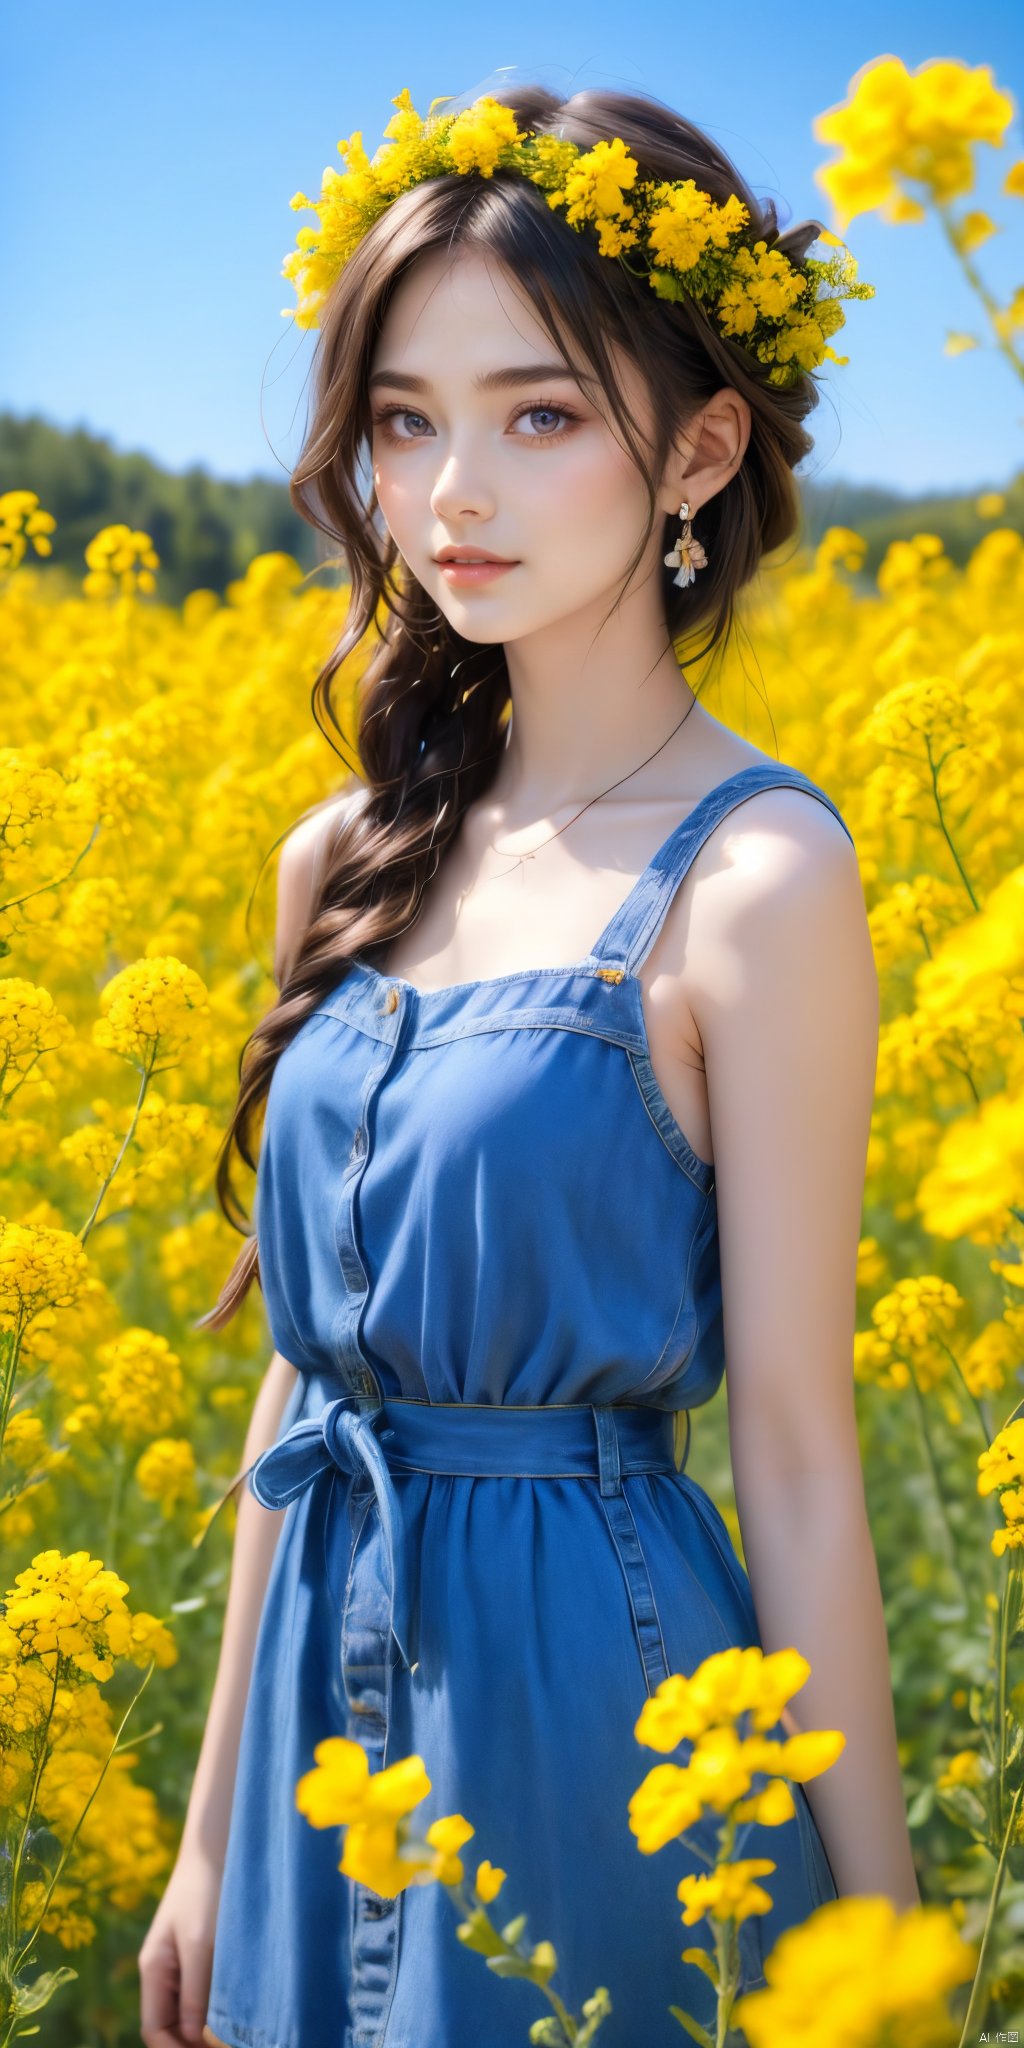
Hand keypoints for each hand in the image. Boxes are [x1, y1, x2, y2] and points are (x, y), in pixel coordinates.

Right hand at [138, 1846, 222, 2046]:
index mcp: (153, 1970)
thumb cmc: (205, 1890)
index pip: (154, 2030)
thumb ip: (194, 1990)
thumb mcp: (201, 1942)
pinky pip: (202, 1993)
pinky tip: (237, 2013)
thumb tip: (190, 2036)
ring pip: (187, 2012)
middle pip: (170, 2025)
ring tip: (235, 2038)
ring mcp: (180, 1964)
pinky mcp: (200, 1954)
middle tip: (227, 2047)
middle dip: (191, 2043)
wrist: (216, 1848)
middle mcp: (162, 1972)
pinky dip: (214, 2009)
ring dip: (205, 2029)